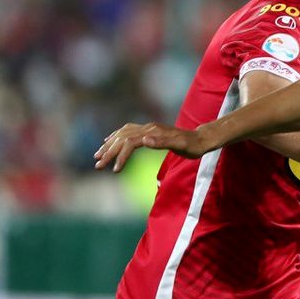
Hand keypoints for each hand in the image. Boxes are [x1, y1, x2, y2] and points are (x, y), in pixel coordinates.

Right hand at [94, 122, 211, 171]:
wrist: (201, 139)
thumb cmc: (193, 146)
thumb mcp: (181, 146)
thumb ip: (163, 142)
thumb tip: (144, 140)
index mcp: (153, 132)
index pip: (130, 142)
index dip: (121, 155)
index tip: (114, 170)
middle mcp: (148, 128)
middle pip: (122, 138)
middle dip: (109, 151)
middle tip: (97, 165)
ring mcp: (148, 128)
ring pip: (123, 134)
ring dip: (109, 144)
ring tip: (98, 156)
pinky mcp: (150, 130)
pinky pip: (128, 131)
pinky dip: (116, 136)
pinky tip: (110, 140)